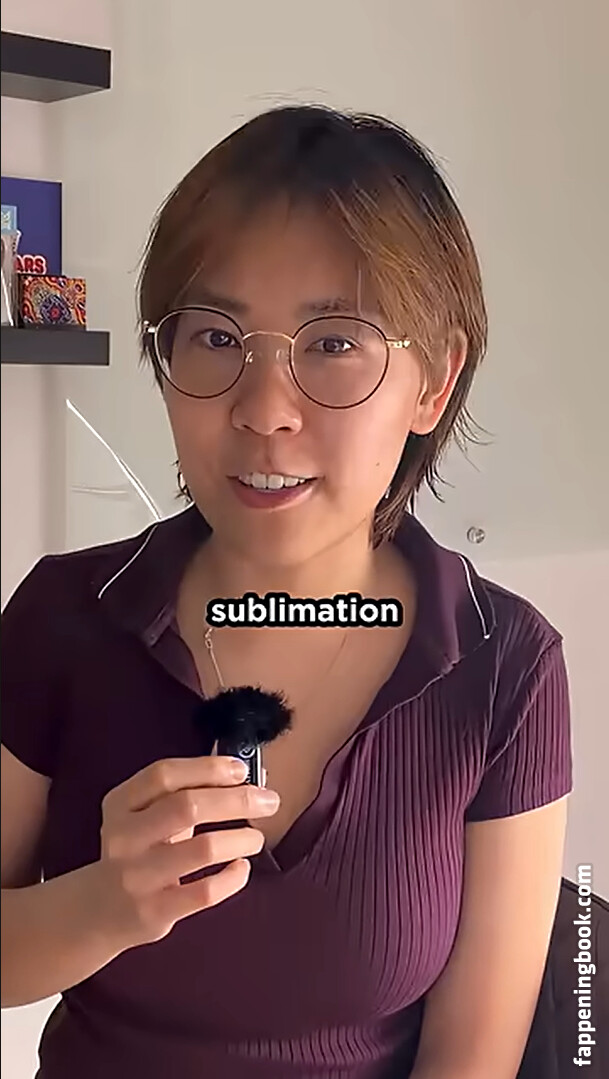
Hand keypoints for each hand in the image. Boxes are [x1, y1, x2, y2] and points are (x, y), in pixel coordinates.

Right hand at [93, 756, 279, 948]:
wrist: (98, 910)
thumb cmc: (137, 851)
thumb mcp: (144, 815)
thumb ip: (183, 792)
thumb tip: (240, 773)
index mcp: (121, 804)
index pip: (164, 774)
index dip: (207, 768)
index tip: (241, 770)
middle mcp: (125, 837)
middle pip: (188, 806)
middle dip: (236, 799)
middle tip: (267, 801)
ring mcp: (138, 875)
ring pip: (202, 849)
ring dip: (240, 838)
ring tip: (256, 837)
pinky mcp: (154, 910)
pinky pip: (206, 891)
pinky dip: (233, 877)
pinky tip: (242, 868)